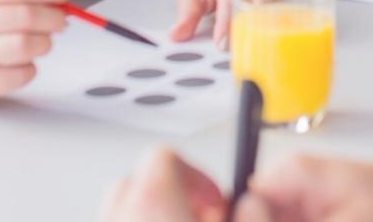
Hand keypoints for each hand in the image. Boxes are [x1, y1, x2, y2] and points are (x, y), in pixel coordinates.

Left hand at [99, 147, 271, 221]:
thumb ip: (251, 212)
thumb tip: (253, 204)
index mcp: (151, 203)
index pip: (165, 157)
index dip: (196, 174)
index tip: (214, 199)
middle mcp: (119, 215)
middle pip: (139, 181)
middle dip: (174, 193)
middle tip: (202, 216)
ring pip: (123, 208)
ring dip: (153, 214)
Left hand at [172, 0, 267, 47]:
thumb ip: (185, 17)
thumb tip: (178, 35)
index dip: (226, 23)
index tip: (222, 44)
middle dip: (250, 24)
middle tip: (241, 48)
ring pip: (271, 2)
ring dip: (265, 24)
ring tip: (257, 46)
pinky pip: (277, 7)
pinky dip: (273, 22)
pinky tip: (268, 39)